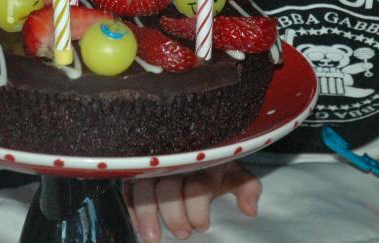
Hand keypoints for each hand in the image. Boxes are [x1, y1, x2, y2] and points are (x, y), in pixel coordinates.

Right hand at [126, 161, 259, 240]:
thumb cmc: (213, 166)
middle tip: (183, 234)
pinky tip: (138, 227)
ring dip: (147, 215)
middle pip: (168, 188)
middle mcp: (176, 160)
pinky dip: (131, 208)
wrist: (194, 145)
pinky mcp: (136, 170)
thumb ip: (247, 187)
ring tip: (153, 238)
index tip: (202, 227)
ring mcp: (154, 164)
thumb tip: (250, 210)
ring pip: (144, 187)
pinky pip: (128, 188)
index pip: (197, 186)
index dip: (198, 211)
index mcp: (203, 161)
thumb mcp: (233, 173)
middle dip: (174, 216)